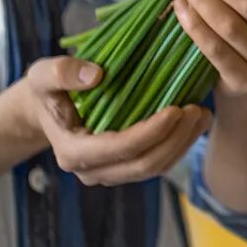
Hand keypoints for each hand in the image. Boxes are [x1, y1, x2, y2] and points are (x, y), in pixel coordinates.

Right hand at [21, 56, 210, 185]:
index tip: (175, 109)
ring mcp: (111, 173)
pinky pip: (158, 162)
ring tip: (203, 113)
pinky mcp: (126, 167)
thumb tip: (96, 75)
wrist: (47, 108)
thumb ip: (62, 73)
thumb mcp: (43, 74)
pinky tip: (196, 121)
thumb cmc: (47, 89)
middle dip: (175, 140)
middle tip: (197, 109)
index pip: (120, 149)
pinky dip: (180, 144)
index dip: (151, 133)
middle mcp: (93, 171)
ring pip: (156, 168)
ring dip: (183, 144)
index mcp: (73, 152)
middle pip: (144, 165)